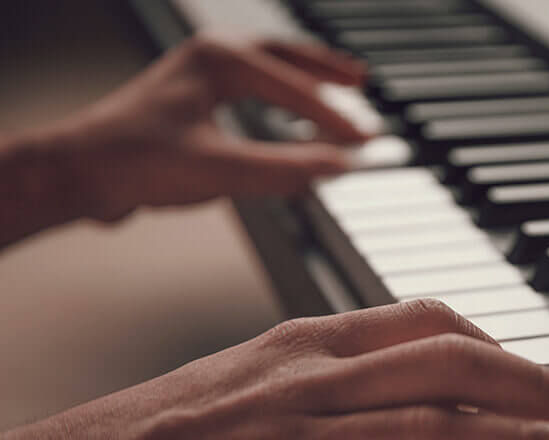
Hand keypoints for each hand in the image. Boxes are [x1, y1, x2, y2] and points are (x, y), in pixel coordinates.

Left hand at [0, 35, 369, 245]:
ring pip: (265, 65)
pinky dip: (277, 92)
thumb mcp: (221, 170)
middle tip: (361, 80)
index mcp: (220, 63)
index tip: (365, 140)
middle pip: (284, 55)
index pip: (294, 90)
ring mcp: (198, 75)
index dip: (335, 118)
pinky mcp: (190, 98)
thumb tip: (336, 166)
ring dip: (303, 75)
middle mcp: (210, 58)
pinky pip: (248, 84)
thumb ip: (284, 169)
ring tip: (336, 85)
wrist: (80, 173)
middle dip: (326, 69)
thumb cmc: (136, 162)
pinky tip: (285, 112)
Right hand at [0, 300, 548, 439]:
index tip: (545, 371)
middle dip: (534, 387)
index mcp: (306, 345)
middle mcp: (308, 385)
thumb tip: (410, 403)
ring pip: (430, 437)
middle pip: (448, 369)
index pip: (429, 322)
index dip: (503, 345)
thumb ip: (337, 380)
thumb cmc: (163, 434)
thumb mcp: (257, 377)